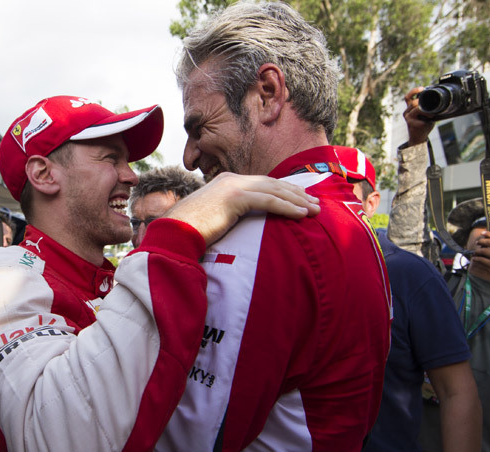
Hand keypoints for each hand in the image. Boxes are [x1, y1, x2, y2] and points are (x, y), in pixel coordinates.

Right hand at [163, 172, 319, 245]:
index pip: (263, 183)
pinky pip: (268, 200)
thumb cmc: (192, 233)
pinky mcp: (234, 197)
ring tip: (315, 210)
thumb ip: (233, 215)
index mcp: (227, 182)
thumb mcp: (216, 219)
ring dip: (297, 200)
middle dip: (296, 193)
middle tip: (316, 204)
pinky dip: (287, 207)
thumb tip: (247, 225)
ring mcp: (232, 186)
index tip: (302, 200)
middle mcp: (231, 179)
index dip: (285, 191)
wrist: (174, 234)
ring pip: (274, 190)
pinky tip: (301, 214)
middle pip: (272, 183)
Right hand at [403, 87, 434, 146]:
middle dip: (422, 102)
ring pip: (416, 108)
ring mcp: (408, 117)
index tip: (422, 88)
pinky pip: (420, 115)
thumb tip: (438, 99)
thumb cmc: (423, 125)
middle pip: (413, 102)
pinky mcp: (411, 123)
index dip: (414, 91)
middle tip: (431, 105)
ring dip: (426, 110)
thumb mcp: (425, 114)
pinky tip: (431, 117)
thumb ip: (427, 107)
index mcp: (409, 108)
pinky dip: (426, 114)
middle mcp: (407, 112)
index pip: (408, 97)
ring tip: (431, 114)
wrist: (418, 137)